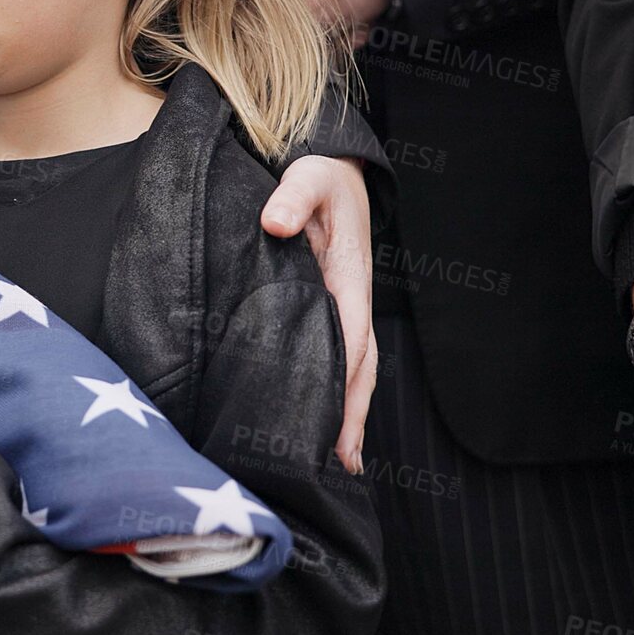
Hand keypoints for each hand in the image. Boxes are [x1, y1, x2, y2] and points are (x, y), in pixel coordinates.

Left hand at [262, 154, 374, 474]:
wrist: (331, 172)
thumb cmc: (318, 176)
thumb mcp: (308, 176)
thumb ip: (292, 196)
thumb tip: (273, 222)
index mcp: (349, 274)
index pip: (349, 329)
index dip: (342, 369)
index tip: (333, 408)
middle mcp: (351, 299)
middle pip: (360, 365)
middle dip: (353, 411)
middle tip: (342, 460)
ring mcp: (344, 309)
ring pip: (353, 370)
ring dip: (349, 413)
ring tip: (339, 463)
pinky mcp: (330, 312)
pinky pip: (337, 360)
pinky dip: (336, 394)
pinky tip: (325, 426)